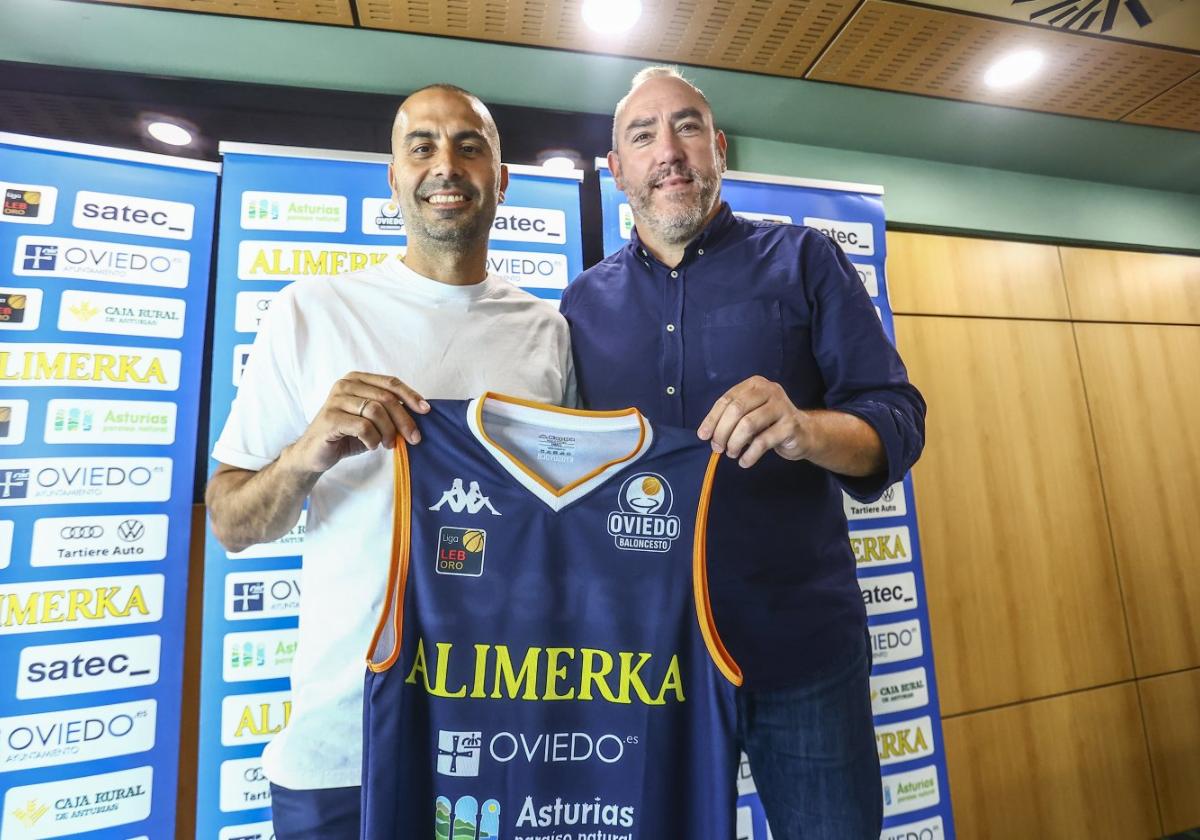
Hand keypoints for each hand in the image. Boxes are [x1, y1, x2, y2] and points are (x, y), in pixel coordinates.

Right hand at [286, 372, 428, 474]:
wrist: (314, 453)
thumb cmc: (347, 435)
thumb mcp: (372, 420)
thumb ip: (390, 411)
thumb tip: (420, 413)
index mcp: (357, 379)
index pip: (390, 382)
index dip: (411, 396)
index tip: (426, 410)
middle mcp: (345, 385)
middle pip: (386, 397)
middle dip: (404, 420)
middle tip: (413, 438)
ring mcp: (335, 400)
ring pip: (376, 410)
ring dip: (388, 431)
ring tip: (387, 444)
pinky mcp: (330, 418)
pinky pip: (363, 426)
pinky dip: (373, 438)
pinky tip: (371, 445)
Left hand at [697, 376, 811, 468]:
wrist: (803, 433)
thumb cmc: (769, 424)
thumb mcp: (749, 415)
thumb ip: (730, 419)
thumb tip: (707, 434)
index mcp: (755, 384)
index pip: (727, 399)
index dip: (712, 418)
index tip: (703, 435)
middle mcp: (770, 390)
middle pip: (736, 410)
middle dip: (722, 432)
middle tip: (717, 448)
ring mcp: (782, 407)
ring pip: (748, 425)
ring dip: (735, 443)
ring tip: (731, 454)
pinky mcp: (790, 425)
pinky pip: (763, 442)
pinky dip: (749, 455)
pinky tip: (744, 462)